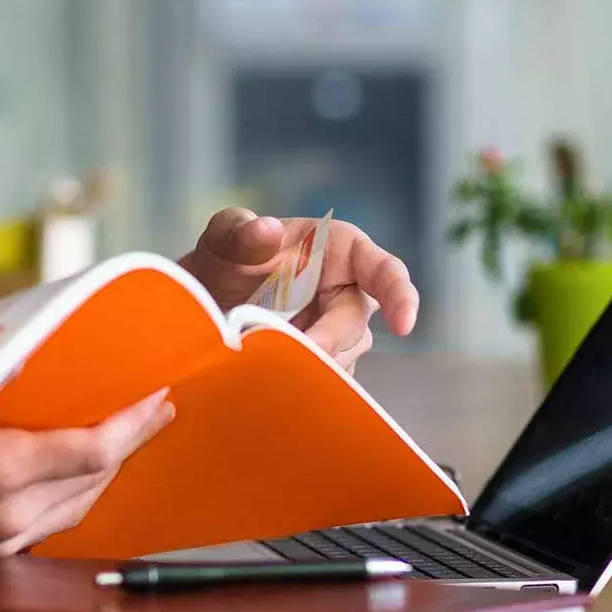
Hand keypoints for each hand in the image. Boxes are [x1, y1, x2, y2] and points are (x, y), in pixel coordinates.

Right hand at [0, 390, 174, 567]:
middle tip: (154, 409)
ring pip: (78, 507)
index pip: (91, 450)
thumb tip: (6, 344)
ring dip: (105, 470)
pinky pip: (51, 522)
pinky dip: (74, 492)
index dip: (132, 424)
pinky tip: (72, 473)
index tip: (158, 398)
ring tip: (124, 436)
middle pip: (95, 480)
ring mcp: (0, 541)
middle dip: (130, 443)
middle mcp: (9, 516)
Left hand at [179, 209, 418, 370]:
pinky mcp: (325, 362)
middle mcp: (348, 291)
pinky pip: (326, 381)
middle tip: (290, 352)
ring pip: (342, 358)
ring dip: (308, 364)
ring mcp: (338, 331)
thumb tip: (266, 229)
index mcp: (342, 250)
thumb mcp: (225, 239)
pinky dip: (301, 382)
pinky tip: (270, 377)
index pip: (385, 271)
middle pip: (356, 326)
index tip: (403, 326)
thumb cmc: (227, 258)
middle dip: (327, 342)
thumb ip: (239, 232)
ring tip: (261, 355)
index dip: (400, 296)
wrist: (207, 301)